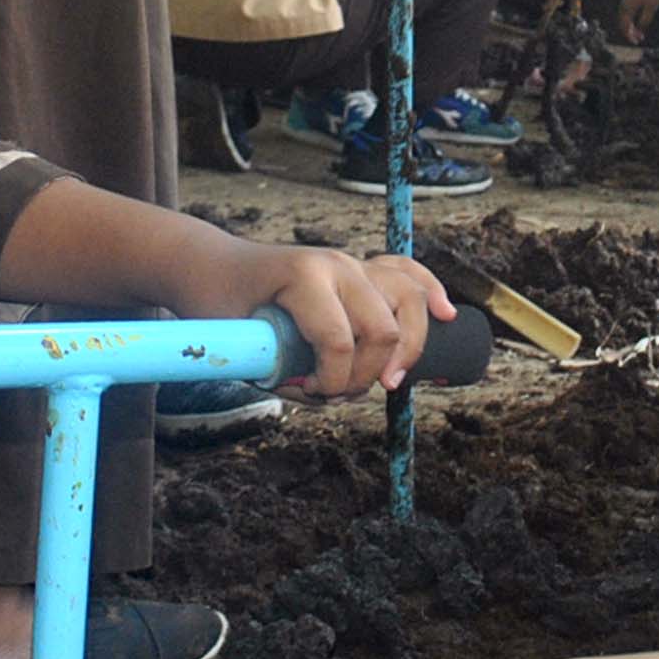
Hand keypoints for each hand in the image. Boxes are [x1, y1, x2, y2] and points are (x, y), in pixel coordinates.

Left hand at [167, 236, 451, 400]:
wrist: (212, 266)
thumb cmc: (220, 304)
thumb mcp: (238, 342)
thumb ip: (279, 372)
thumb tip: (319, 393)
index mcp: (305, 278)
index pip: (340, 341)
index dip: (333, 381)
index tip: (311, 394)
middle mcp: (338, 265)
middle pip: (383, 329)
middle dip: (367, 375)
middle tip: (338, 394)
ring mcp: (353, 263)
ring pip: (408, 300)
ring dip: (406, 347)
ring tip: (389, 379)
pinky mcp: (360, 269)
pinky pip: (407, 274)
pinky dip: (430, 292)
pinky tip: (445, 315)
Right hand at [616, 0, 658, 44]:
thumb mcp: (651, 8)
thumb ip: (644, 21)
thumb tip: (640, 31)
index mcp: (627, 8)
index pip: (625, 27)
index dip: (630, 36)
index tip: (637, 43)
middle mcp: (623, 4)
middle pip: (622, 23)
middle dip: (630, 33)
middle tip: (639, 39)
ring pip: (624, 17)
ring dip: (630, 26)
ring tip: (640, 32)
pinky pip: (626, 10)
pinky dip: (630, 18)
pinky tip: (638, 20)